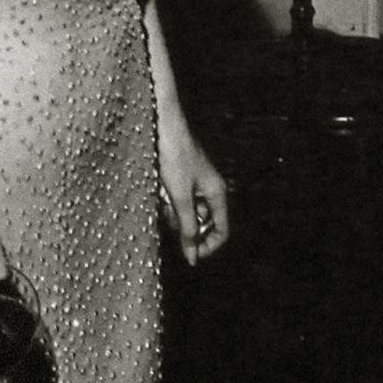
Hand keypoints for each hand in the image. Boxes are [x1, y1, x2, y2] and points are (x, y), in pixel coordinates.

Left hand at [158, 120, 229, 265]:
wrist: (162, 123)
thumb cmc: (174, 156)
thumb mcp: (180, 196)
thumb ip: (187, 228)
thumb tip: (193, 259)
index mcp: (217, 192)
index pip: (222, 230)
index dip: (207, 245)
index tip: (188, 251)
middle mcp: (210, 188)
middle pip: (203, 222)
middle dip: (185, 226)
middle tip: (170, 214)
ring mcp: (196, 181)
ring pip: (188, 211)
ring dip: (174, 212)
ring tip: (163, 196)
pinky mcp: (182, 176)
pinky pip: (178, 199)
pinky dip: (168, 200)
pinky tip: (160, 189)